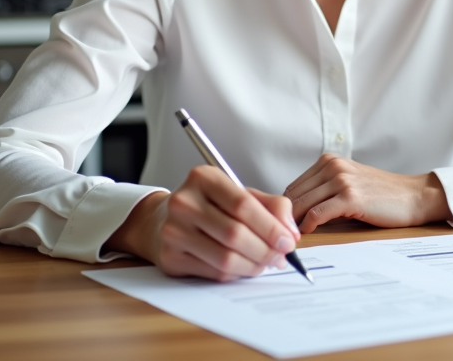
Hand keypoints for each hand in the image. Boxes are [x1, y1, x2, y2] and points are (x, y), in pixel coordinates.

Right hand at [106, 165, 299, 281]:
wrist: (161, 220)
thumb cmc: (209, 206)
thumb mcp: (238, 194)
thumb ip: (270, 206)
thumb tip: (291, 233)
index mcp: (203, 178)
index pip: (243, 205)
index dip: (270, 227)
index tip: (288, 241)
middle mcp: (184, 202)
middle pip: (235, 234)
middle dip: (265, 250)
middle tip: (281, 257)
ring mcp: (173, 231)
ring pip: (225, 258)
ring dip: (254, 266)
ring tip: (266, 263)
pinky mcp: (170, 257)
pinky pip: (214, 272)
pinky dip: (237, 274)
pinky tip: (245, 268)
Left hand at [284, 154, 451, 232]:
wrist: (413, 197)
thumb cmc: (381, 195)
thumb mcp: (349, 182)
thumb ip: (324, 190)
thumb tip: (293, 212)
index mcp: (329, 161)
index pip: (294, 187)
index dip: (286, 208)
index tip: (284, 226)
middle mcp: (333, 166)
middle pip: (294, 195)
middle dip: (286, 217)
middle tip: (284, 236)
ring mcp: (342, 180)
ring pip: (302, 204)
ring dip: (294, 224)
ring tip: (294, 238)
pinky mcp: (350, 197)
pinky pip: (317, 213)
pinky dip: (308, 225)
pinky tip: (309, 232)